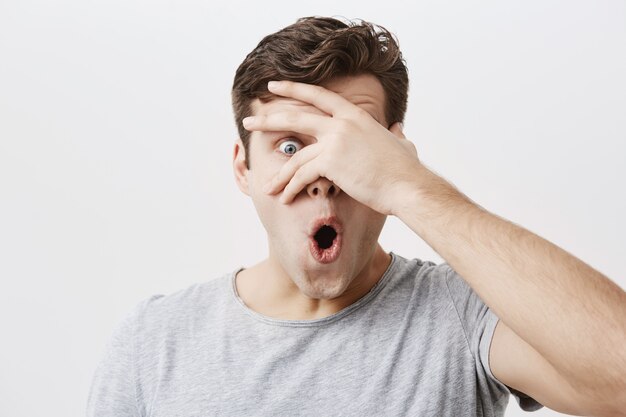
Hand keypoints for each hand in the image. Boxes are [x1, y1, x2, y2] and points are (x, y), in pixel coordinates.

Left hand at [242, 80, 421, 215]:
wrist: (408, 186)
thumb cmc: (406, 171)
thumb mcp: (401, 144)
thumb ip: (396, 134)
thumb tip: (399, 128)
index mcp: (355, 116)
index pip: (318, 95)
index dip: (294, 88)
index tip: (274, 86)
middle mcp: (341, 123)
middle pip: (295, 116)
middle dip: (267, 120)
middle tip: (248, 121)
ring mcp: (334, 140)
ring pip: (296, 155)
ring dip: (279, 173)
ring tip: (266, 184)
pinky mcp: (330, 161)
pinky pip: (302, 175)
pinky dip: (291, 188)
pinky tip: (285, 198)